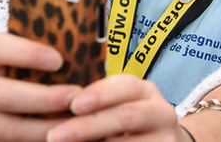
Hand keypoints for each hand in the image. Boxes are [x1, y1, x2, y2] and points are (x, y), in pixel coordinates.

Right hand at [0, 30, 77, 140]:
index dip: (29, 53)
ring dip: (46, 130)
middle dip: (45, 100)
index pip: (0, 49)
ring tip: (75, 124)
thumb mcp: (5, 54)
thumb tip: (79, 45)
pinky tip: (61, 139)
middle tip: (76, 97)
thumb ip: (32, 51)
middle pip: (8, 97)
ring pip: (11, 130)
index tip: (59, 59)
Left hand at [46, 74, 180, 141]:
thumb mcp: (119, 107)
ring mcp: (166, 140)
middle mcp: (161, 113)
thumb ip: (97, 107)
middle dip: (87, 126)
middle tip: (54, 135)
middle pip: (125, 116)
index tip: (72, 105)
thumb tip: (56, 109)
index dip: (99, 93)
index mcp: (146, 92)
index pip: (126, 86)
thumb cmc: (128, 124)